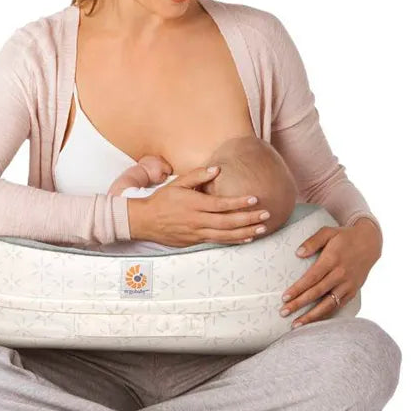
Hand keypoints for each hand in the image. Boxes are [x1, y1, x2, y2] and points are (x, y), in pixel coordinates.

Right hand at [128, 165, 269, 246]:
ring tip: (261, 229)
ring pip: (225, 235)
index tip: (254, 199)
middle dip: (248, 219)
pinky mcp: (195, 241)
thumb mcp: (177, 183)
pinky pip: (218, 241)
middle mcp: (197, 220)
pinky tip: (245, 238)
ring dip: (245, 232)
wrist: (145, 221)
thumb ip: (198, 175)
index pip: (221, 204)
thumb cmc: (162, 200)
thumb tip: (217, 169)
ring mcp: (196, 233)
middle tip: (266, 215)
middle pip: (227, 222)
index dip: (238, 202)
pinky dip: (233, 240)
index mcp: (194, 204)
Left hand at [137, 154, 172, 183]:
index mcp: (163, 165)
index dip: (167, 173)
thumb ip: (165, 177)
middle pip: (165, 163)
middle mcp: (159, 159)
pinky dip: (152, 162)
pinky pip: (152, 159)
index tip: (165, 175)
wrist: (139, 173)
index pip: (169, 169)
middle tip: (159, 172)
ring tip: (154, 169)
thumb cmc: (149, 177)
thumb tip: (166, 174)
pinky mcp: (147, 157)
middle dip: (163, 168)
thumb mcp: (160, 180)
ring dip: (158, 164)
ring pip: (159, 160)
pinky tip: (149, 166)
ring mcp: (153, 157)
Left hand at [280, 220, 381, 327]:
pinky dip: (326, 315)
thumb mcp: (328, 232)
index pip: (311, 278)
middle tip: (283, 312)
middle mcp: (340, 275)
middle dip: (299, 304)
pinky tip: (314, 321)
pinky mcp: (353, 291)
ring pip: (328, 304)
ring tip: (296, 324)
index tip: (284, 297)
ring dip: (311, 316)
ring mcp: (348, 285)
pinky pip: (338, 306)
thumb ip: (312, 242)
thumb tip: (298, 253)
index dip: (298, 289)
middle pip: (316, 293)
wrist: (370, 242)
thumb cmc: (344, 236)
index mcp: (331, 260)